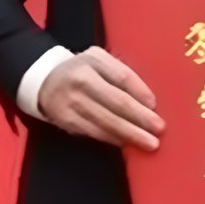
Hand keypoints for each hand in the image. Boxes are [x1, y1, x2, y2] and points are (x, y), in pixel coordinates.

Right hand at [31, 47, 161, 150]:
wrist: (46, 81)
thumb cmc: (82, 71)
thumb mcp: (99, 61)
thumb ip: (121, 74)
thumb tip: (146, 100)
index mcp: (93, 60)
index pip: (122, 77)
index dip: (140, 92)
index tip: (154, 106)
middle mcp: (81, 80)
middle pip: (116, 101)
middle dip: (140, 118)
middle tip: (158, 129)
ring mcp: (71, 101)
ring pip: (106, 121)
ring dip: (130, 133)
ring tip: (148, 142)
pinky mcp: (66, 120)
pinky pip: (93, 132)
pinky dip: (112, 138)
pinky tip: (126, 142)